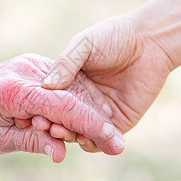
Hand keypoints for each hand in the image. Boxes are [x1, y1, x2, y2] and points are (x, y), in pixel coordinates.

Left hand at [0, 54, 123, 162]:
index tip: (116, 143)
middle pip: (73, 97)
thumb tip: (60, 153)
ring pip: (71, 89)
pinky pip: (61, 84)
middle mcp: (26, 71)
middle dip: (97, 122)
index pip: (64, 108)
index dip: (93, 127)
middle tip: (117, 145)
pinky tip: (81, 120)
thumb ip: (28, 142)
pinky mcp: (32, 65)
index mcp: (13, 90)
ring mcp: (30, 64)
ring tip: (102, 137)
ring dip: (87, 113)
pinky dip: (73, 103)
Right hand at [42, 15, 172, 142]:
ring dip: (68, 136)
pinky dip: (91, 143)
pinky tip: (84, 138)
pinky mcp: (118, 123)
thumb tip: (45, 86)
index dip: (41, 108)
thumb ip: (65, 64)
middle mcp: (81, 101)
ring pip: (78, 133)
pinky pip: (101, 140)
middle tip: (44, 126)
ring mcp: (99, 114)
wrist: (149, 42)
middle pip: (62, 121)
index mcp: (69, 83)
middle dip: (51, 125)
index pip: (50, 102)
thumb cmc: (113, 37)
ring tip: (61, 131)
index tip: (31, 112)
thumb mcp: (83, 45)